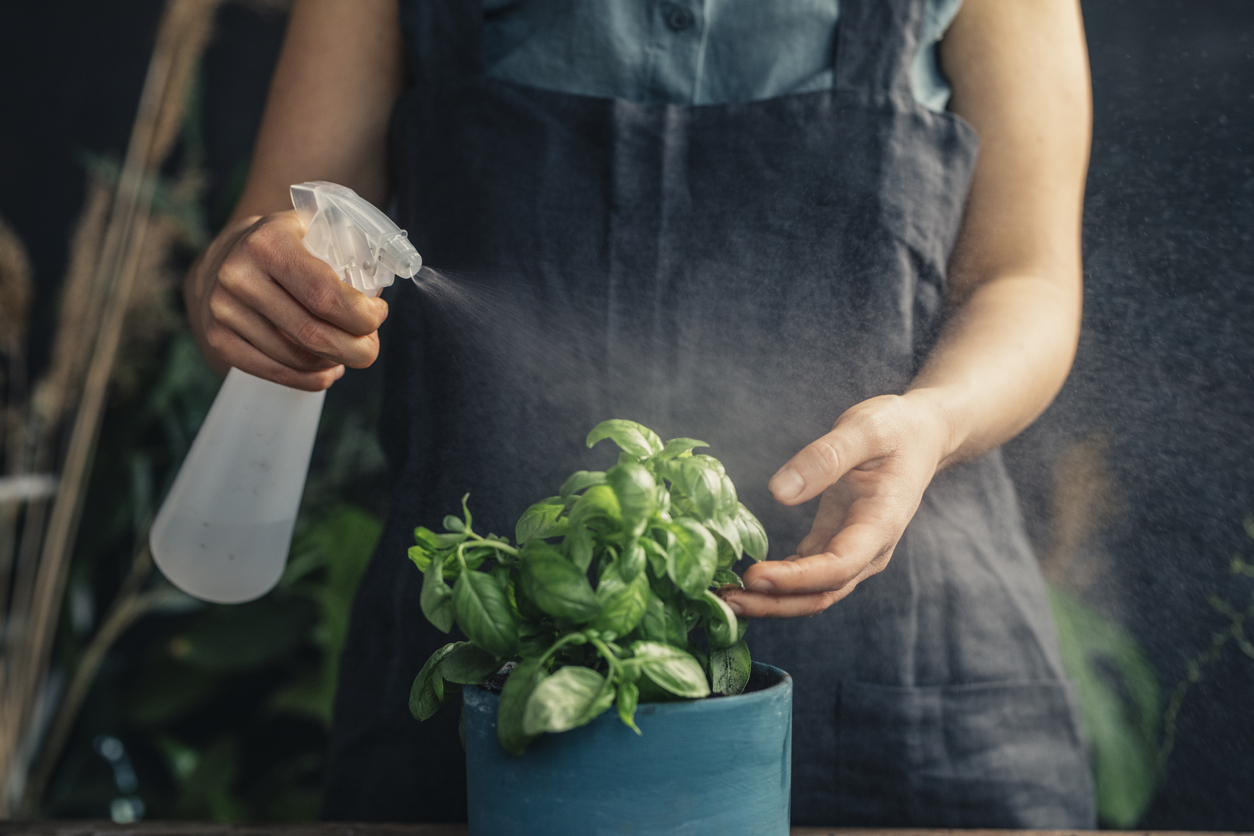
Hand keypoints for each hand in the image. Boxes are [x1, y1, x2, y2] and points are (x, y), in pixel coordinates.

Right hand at [186, 210, 388, 390]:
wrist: (221, 259)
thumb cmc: (283, 246)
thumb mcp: (309, 229)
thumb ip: (344, 250)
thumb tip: (378, 292)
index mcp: (268, 242)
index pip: (324, 294)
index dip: (361, 315)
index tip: (377, 315)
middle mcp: (239, 275)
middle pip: (313, 333)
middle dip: (356, 348)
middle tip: (371, 348)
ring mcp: (223, 310)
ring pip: (297, 358)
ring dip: (334, 362)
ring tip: (348, 353)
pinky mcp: (219, 339)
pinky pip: (276, 373)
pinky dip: (311, 379)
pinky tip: (327, 370)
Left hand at [720, 393, 952, 617]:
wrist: (921, 435)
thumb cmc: (896, 429)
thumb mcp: (864, 429)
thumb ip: (825, 458)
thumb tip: (779, 492)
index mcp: (880, 524)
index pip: (836, 567)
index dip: (795, 578)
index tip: (754, 575)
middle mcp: (869, 549)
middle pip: (821, 593)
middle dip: (775, 603)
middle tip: (726, 601)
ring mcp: (853, 551)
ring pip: (813, 592)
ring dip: (772, 601)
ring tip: (726, 598)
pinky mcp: (835, 543)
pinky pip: (805, 576)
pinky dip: (777, 583)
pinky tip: (744, 581)